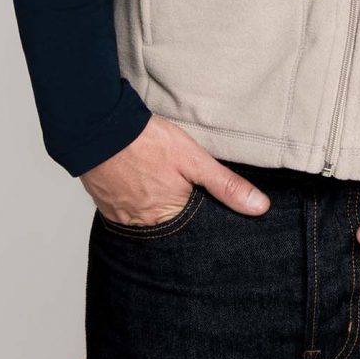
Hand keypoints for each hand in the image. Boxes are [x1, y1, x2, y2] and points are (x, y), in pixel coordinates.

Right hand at [82, 114, 270, 224]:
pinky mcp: (107, 205)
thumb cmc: (147, 142)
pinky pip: (128, 212)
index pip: (195, 230)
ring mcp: (122, 216)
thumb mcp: (195, 160)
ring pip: (148, 219)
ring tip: (161, 185)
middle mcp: (144, 224)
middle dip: (178, 213)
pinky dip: (137, 202)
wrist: (99, 128)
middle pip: (170, 225)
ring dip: (156, 207)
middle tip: (179, 189)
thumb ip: (226, 185)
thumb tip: (259, 207)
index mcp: (168, 217)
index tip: (204, 204)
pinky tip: (141, 185)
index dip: (202, 216)